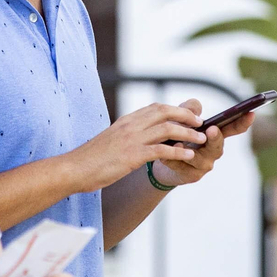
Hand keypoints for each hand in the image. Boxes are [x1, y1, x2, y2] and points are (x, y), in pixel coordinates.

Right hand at [72, 102, 206, 188]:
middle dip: (186, 116)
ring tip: (201, 139)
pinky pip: (161, 150)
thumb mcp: (112, 140)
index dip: (175, 109)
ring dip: (187, 134)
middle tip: (201, 123)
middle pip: (164, 112)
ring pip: (167, 129)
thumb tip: (140, 135)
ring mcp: (131, 139)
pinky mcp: (132, 156)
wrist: (75, 169)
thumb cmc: (91, 158)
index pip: (155, 107)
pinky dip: (178, 151)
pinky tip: (188, 155)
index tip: (188, 115)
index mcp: (126, 121)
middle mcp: (130, 125)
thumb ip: (127, 134)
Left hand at [149, 99, 254, 187]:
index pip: (233, 128)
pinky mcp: (191, 176)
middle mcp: (213, 151)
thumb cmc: (176, 134)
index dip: (243, 122)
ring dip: (189, 151)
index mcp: (215, 134)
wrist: (160, 156)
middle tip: (211, 130)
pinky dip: (172, 160)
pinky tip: (164, 156)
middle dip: (215, 138)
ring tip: (178, 144)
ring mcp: (204, 165)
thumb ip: (189, 109)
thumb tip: (195, 109)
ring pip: (199, 158)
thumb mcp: (181, 118)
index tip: (251, 113)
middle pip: (218, 146)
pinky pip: (182, 167)